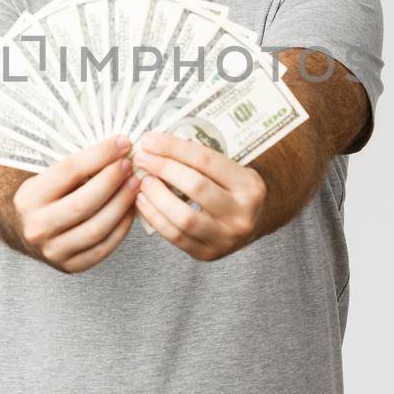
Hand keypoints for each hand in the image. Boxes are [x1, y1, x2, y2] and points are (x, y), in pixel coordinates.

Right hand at [11, 135, 140, 272]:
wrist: (29, 232)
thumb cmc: (47, 197)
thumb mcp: (50, 177)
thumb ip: (80, 165)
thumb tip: (119, 148)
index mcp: (28, 198)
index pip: (69, 171)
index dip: (99, 155)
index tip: (122, 143)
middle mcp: (37, 227)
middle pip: (83, 203)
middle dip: (112, 181)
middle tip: (130, 166)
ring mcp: (53, 250)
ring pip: (96, 228)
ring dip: (122, 204)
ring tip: (135, 185)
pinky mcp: (70, 266)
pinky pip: (103, 248)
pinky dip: (121, 228)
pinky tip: (130, 209)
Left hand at [131, 130, 267, 260]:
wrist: (252, 225)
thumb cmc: (233, 190)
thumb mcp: (231, 170)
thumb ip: (200, 159)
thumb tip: (157, 143)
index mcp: (248, 185)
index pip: (206, 160)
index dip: (174, 148)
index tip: (150, 139)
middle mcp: (241, 213)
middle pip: (195, 186)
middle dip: (163, 168)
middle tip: (142, 158)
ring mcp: (225, 237)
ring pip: (184, 216)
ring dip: (156, 196)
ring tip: (142, 181)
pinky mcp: (207, 253)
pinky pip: (175, 236)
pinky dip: (154, 217)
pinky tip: (143, 202)